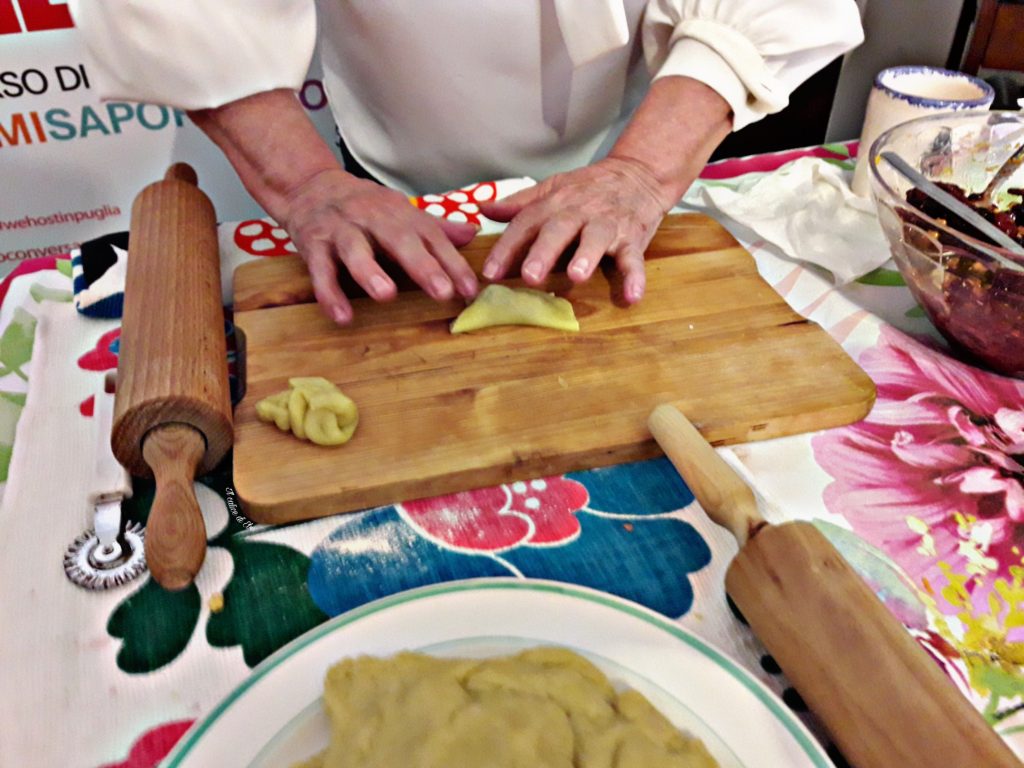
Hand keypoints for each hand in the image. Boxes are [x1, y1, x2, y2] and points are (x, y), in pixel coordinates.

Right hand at [281, 169, 479, 323]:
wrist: (310, 186)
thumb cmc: (365, 207)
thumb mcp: (401, 212)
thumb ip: (436, 227)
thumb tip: (474, 234)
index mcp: (399, 214)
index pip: (431, 237)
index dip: (453, 263)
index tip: (470, 289)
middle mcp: (372, 219)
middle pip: (398, 240)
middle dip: (422, 266)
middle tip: (442, 292)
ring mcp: (341, 231)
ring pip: (355, 250)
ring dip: (370, 271)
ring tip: (385, 295)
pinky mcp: (313, 246)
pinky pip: (320, 271)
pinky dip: (329, 293)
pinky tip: (342, 316)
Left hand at [478, 158, 675, 303]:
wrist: (639, 173)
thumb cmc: (589, 189)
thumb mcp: (553, 189)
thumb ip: (519, 204)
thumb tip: (483, 210)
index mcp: (555, 203)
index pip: (526, 224)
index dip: (506, 248)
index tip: (490, 273)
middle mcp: (579, 212)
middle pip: (559, 229)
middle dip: (544, 252)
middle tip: (530, 276)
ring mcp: (608, 224)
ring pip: (596, 238)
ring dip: (587, 256)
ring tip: (577, 276)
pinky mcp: (633, 238)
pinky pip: (634, 258)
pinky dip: (635, 276)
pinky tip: (632, 296)